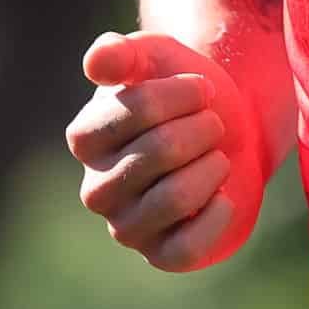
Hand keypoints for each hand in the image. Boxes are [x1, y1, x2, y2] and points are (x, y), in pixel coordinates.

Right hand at [67, 30, 266, 270]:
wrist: (223, 130)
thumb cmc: (179, 91)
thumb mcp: (153, 57)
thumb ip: (121, 53)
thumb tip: (97, 64)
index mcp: (85, 137)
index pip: (137, 109)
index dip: (182, 94)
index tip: (201, 88)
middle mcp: (96, 188)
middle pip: (162, 150)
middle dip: (203, 128)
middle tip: (213, 122)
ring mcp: (126, 226)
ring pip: (177, 197)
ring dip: (212, 166)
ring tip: (216, 155)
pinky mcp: (159, 255)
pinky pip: (187, 247)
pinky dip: (216, 216)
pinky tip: (222, 194)